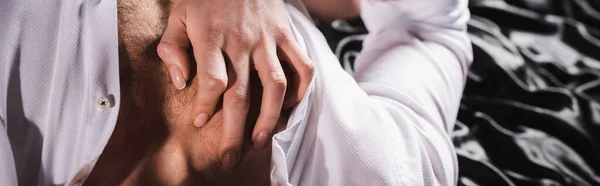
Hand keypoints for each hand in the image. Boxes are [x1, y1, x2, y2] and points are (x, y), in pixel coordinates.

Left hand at [157, 0, 313, 170]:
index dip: (206, 106)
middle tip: (230, 159)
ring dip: (270, 118)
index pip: (213, 80)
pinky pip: (302, 65)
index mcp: (211, 37)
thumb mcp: (179, 16)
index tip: (199, 123)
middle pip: (241, 94)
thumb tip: (180, 82)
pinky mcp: (287, 34)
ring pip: (275, 86)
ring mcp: (268, 39)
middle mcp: (242, 42)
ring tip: (261, 140)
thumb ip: (172, 49)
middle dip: (234, 131)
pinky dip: (301, 88)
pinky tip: (291, 107)